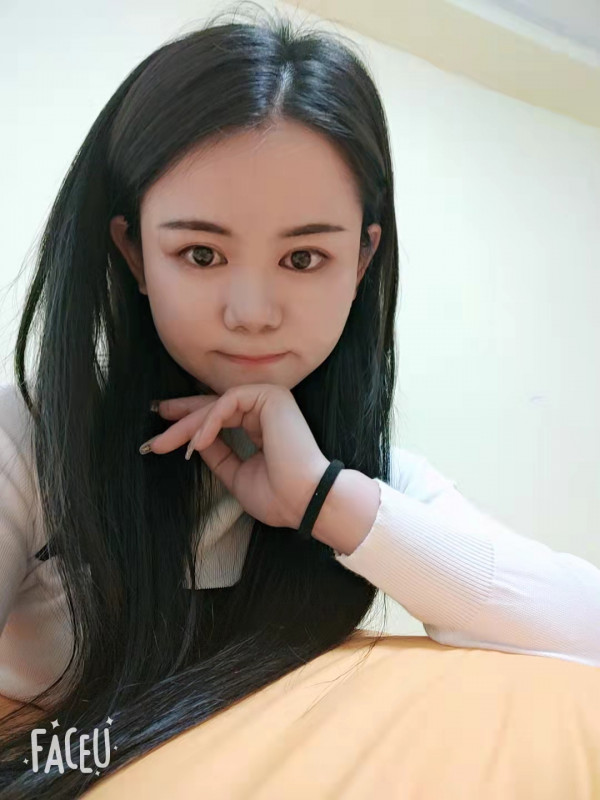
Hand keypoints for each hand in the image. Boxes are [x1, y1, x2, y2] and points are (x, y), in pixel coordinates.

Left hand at [141, 384, 330, 529]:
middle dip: (182, 417)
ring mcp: (270, 400)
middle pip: (215, 407)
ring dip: (190, 423)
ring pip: (217, 403)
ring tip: (168, 443)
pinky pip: (228, 402)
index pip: (221, 417)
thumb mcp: (236, 474)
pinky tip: (197, 442)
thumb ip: (218, 455)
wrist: (305, 501)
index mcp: (262, 426)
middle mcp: (267, 409)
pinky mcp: (271, 396)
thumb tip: (194, 441)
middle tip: (155, 425)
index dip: (191, 424)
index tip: (164, 436)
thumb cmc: (278, 496)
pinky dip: (209, 421)